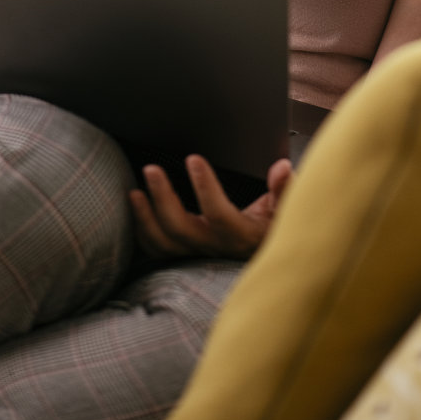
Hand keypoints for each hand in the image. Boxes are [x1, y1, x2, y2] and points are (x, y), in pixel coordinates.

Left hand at [129, 155, 292, 260]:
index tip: (194, 159)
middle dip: (163, 198)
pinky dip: (143, 231)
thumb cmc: (275, 228)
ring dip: (146, 217)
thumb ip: (284, 189)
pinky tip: (136, 208)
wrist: (268, 260)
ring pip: (164, 243)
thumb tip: (281, 168)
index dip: (205, 187)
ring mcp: (198, 253)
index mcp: (241, 235)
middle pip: (181, 229)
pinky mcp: (186, 254)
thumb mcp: (286, 209)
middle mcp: (215, 247)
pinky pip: (159, 250)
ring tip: (134, 191)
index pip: (219, 214)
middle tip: (151, 169)